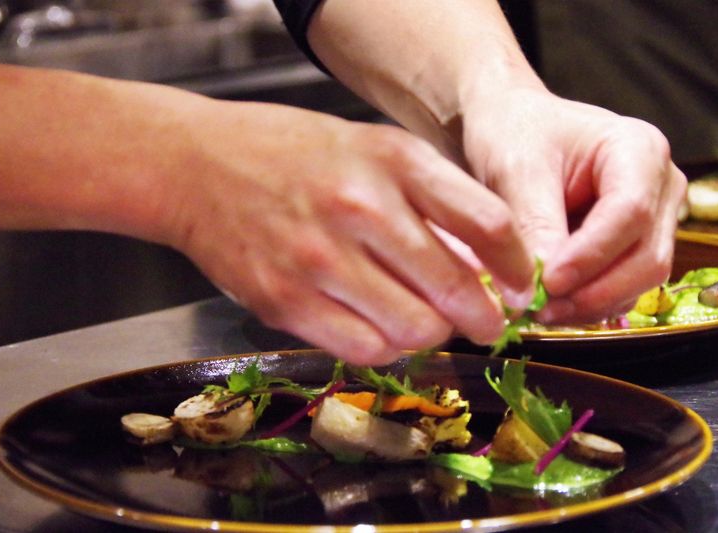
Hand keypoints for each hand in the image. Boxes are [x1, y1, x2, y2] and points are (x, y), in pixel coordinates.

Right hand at [163, 101, 535, 363]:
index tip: (520, 287)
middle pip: (457, 289)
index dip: (516, 267)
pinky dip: (386, 347)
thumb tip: (484, 264)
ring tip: (426, 322)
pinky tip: (381, 328)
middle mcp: (359, 208)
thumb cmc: (291, 154)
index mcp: (391, 159)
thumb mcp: (371, 147)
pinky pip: (364, 349)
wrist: (196, 166)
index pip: (487, 223)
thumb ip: (431, 197)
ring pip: (415, 330)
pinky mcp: (283, 301)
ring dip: (432, 334)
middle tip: (485, 323)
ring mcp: (318, 258)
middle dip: (485, 318)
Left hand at [460, 86, 686, 323]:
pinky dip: (589, 303)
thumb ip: (534, 224)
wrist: (511, 127)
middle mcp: (660, 185)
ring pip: (640, 279)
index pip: (630, 213)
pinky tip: (551, 306)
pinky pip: (624, 286)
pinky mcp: (635, 245)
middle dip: (595, 291)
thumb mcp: (517, 169)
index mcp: (639, 150)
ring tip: (539, 310)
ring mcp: (654, 218)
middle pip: (647, 256)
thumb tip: (540, 286)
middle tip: (541, 309)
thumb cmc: (514, 133)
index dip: (591, 256)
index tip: (547, 282)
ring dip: (591, 304)